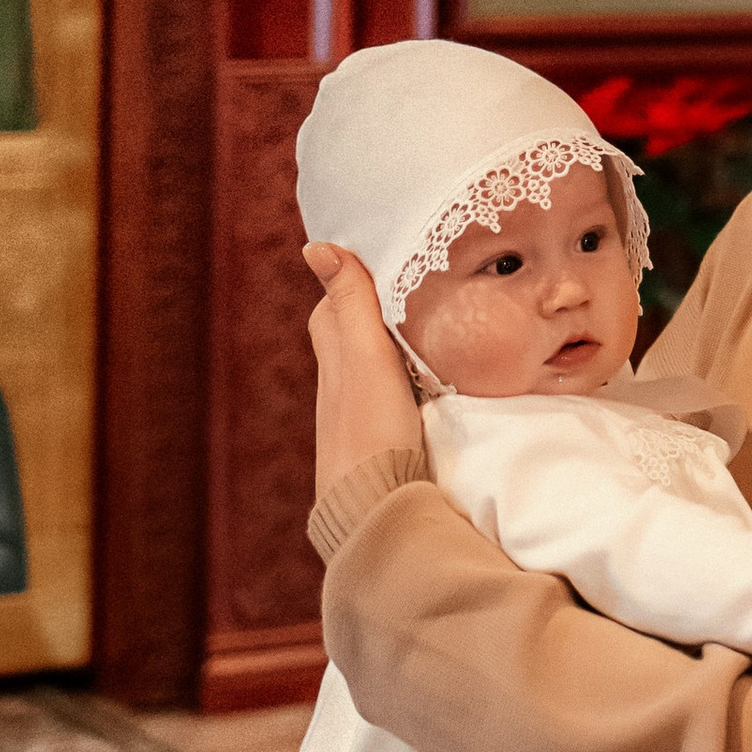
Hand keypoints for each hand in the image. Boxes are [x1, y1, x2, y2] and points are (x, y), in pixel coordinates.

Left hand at [305, 247, 422, 493]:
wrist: (375, 505)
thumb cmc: (368, 426)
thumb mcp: (365, 355)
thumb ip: (351, 304)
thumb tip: (315, 246)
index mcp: (333, 356)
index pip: (333, 305)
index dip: (352, 278)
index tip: (386, 255)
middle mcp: (343, 381)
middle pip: (353, 332)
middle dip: (376, 305)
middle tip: (417, 280)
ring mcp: (363, 410)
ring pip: (376, 362)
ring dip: (397, 340)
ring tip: (435, 317)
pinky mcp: (386, 433)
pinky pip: (395, 389)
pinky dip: (411, 371)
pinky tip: (435, 372)